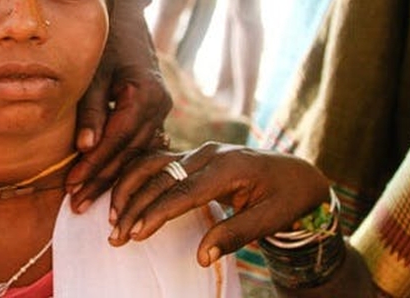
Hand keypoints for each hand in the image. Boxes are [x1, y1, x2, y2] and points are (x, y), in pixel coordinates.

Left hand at [67, 0, 172, 210]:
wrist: (127, 21)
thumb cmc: (107, 42)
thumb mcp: (95, 73)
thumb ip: (92, 110)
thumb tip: (86, 148)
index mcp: (146, 95)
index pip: (117, 140)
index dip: (94, 166)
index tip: (72, 186)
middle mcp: (160, 107)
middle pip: (129, 154)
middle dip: (101, 180)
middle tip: (76, 204)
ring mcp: (162, 112)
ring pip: (136, 154)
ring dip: (112, 178)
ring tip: (87, 199)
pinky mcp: (156, 114)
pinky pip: (140, 145)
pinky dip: (122, 164)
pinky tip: (108, 183)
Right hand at [109, 142, 330, 267]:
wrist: (297, 173)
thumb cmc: (286, 198)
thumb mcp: (270, 220)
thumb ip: (235, 235)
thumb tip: (201, 258)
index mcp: (228, 167)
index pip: (182, 191)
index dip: (156, 213)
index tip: (135, 234)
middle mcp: (209, 154)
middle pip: (161, 177)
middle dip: (134, 206)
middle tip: (115, 235)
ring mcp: (199, 151)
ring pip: (152, 164)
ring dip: (128, 188)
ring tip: (111, 216)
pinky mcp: (192, 156)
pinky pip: (157, 161)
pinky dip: (135, 177)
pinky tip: (121, 195)